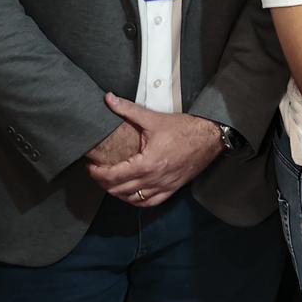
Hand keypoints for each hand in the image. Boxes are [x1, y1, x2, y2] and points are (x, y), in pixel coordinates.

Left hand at [87, 95, 223, 206]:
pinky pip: (150, 203)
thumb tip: (108, 99)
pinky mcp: (172, 188)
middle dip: (104, 183)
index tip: (91, 167)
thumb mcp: (153, 118)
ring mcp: (164, 186)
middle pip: (119, 190)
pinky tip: (131, 193)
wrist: (209, 137)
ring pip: (133, 199)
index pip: (113, 176)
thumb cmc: (184, 129)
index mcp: (147, 163)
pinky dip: (137, 201)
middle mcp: (154, 178)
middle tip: (98, 173)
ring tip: (111, 183)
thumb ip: (128, 110)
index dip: (97, 173)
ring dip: (118, 193)